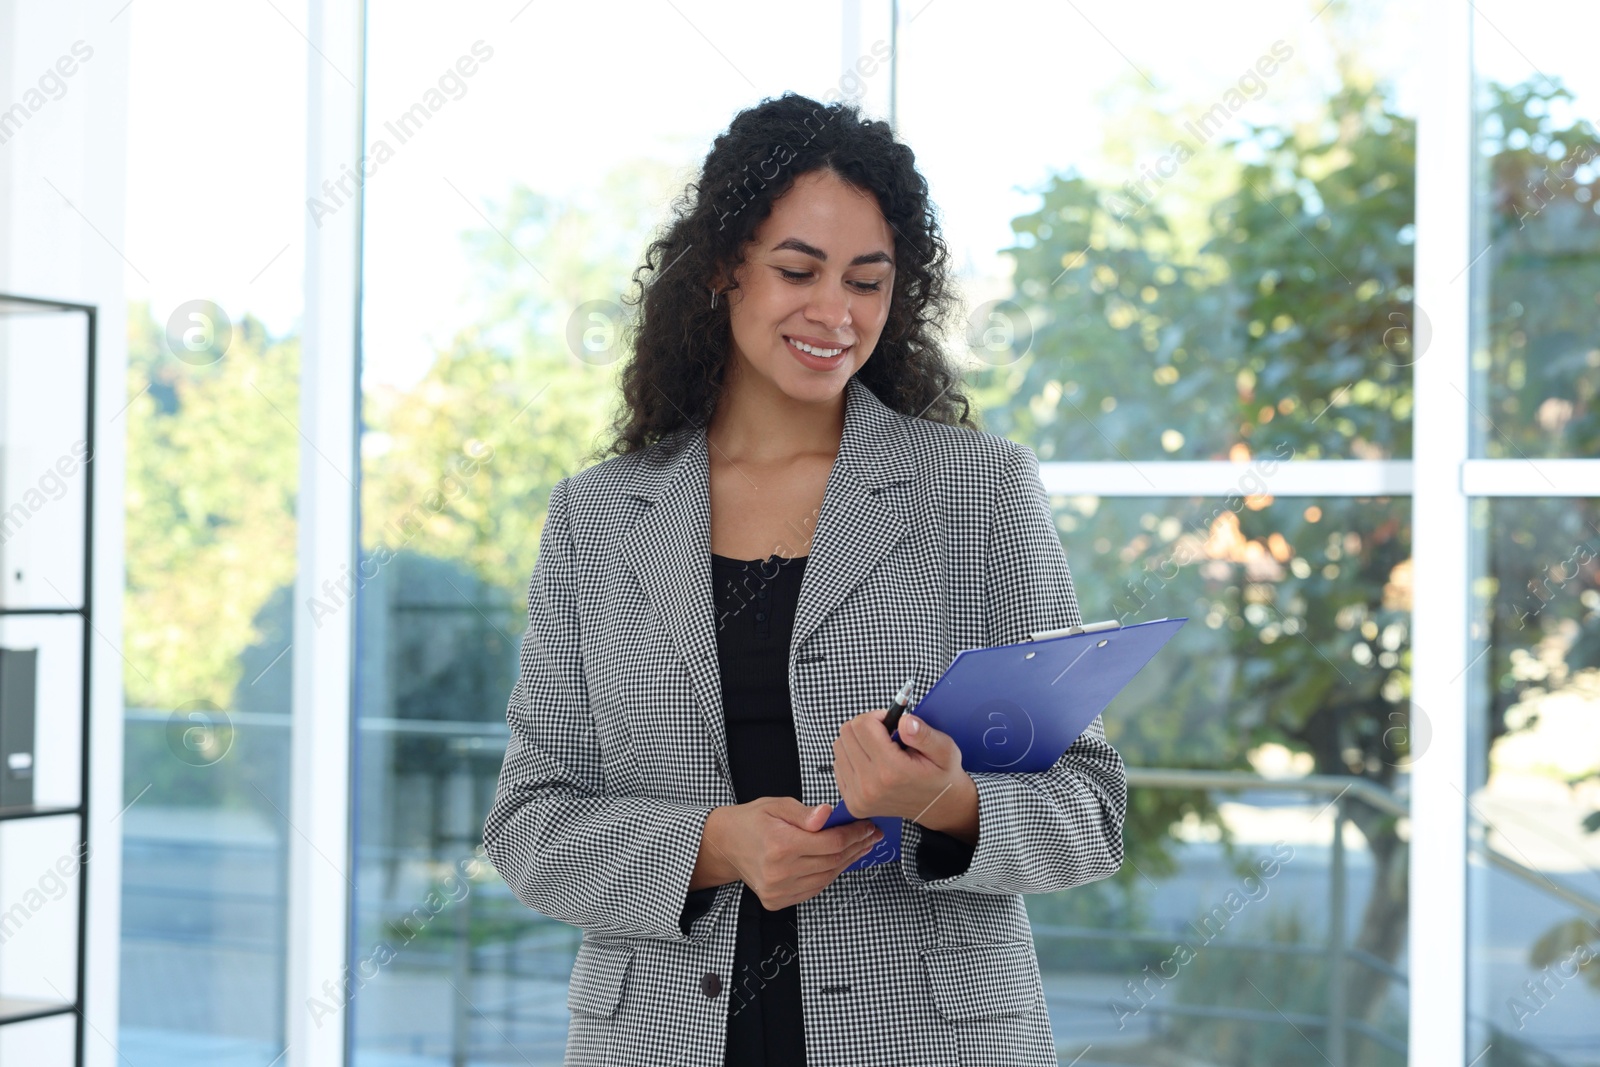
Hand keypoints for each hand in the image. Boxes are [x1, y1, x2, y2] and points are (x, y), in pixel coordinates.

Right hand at [704, 797, 883, 910]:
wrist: (724, 845)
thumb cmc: (751, 822)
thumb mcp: (776, 805)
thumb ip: (804, 812)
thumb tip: (827, 815)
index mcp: (780, 845)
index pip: (831, 843)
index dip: (854, 834)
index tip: (867, 826)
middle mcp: (779, 872)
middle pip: (832, 862)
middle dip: (856, 847)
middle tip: (871, 836)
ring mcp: (778, 890)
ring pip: (827, 878)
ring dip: (847, 862)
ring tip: (860, 847)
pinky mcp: (777, 901)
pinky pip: (814, 889)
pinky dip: (830, 875)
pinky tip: (839, 861)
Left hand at [833, 708, 972, 826]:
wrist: (938, 806)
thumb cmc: (941, 774)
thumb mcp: (945, 749)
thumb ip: (924, 734)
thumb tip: (904, 720)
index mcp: (892, 771)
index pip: (863, 725)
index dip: (878, 716)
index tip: (891, 723)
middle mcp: (870, 786)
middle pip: (847, 733)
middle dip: (866, 726)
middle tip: (886, 735)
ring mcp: (858, 797)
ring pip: (839, 747)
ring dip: (858, 741)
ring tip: (880, 749)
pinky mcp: (852, 803)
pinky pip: (838, 765)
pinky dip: (853, 757)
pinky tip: (872, 762)